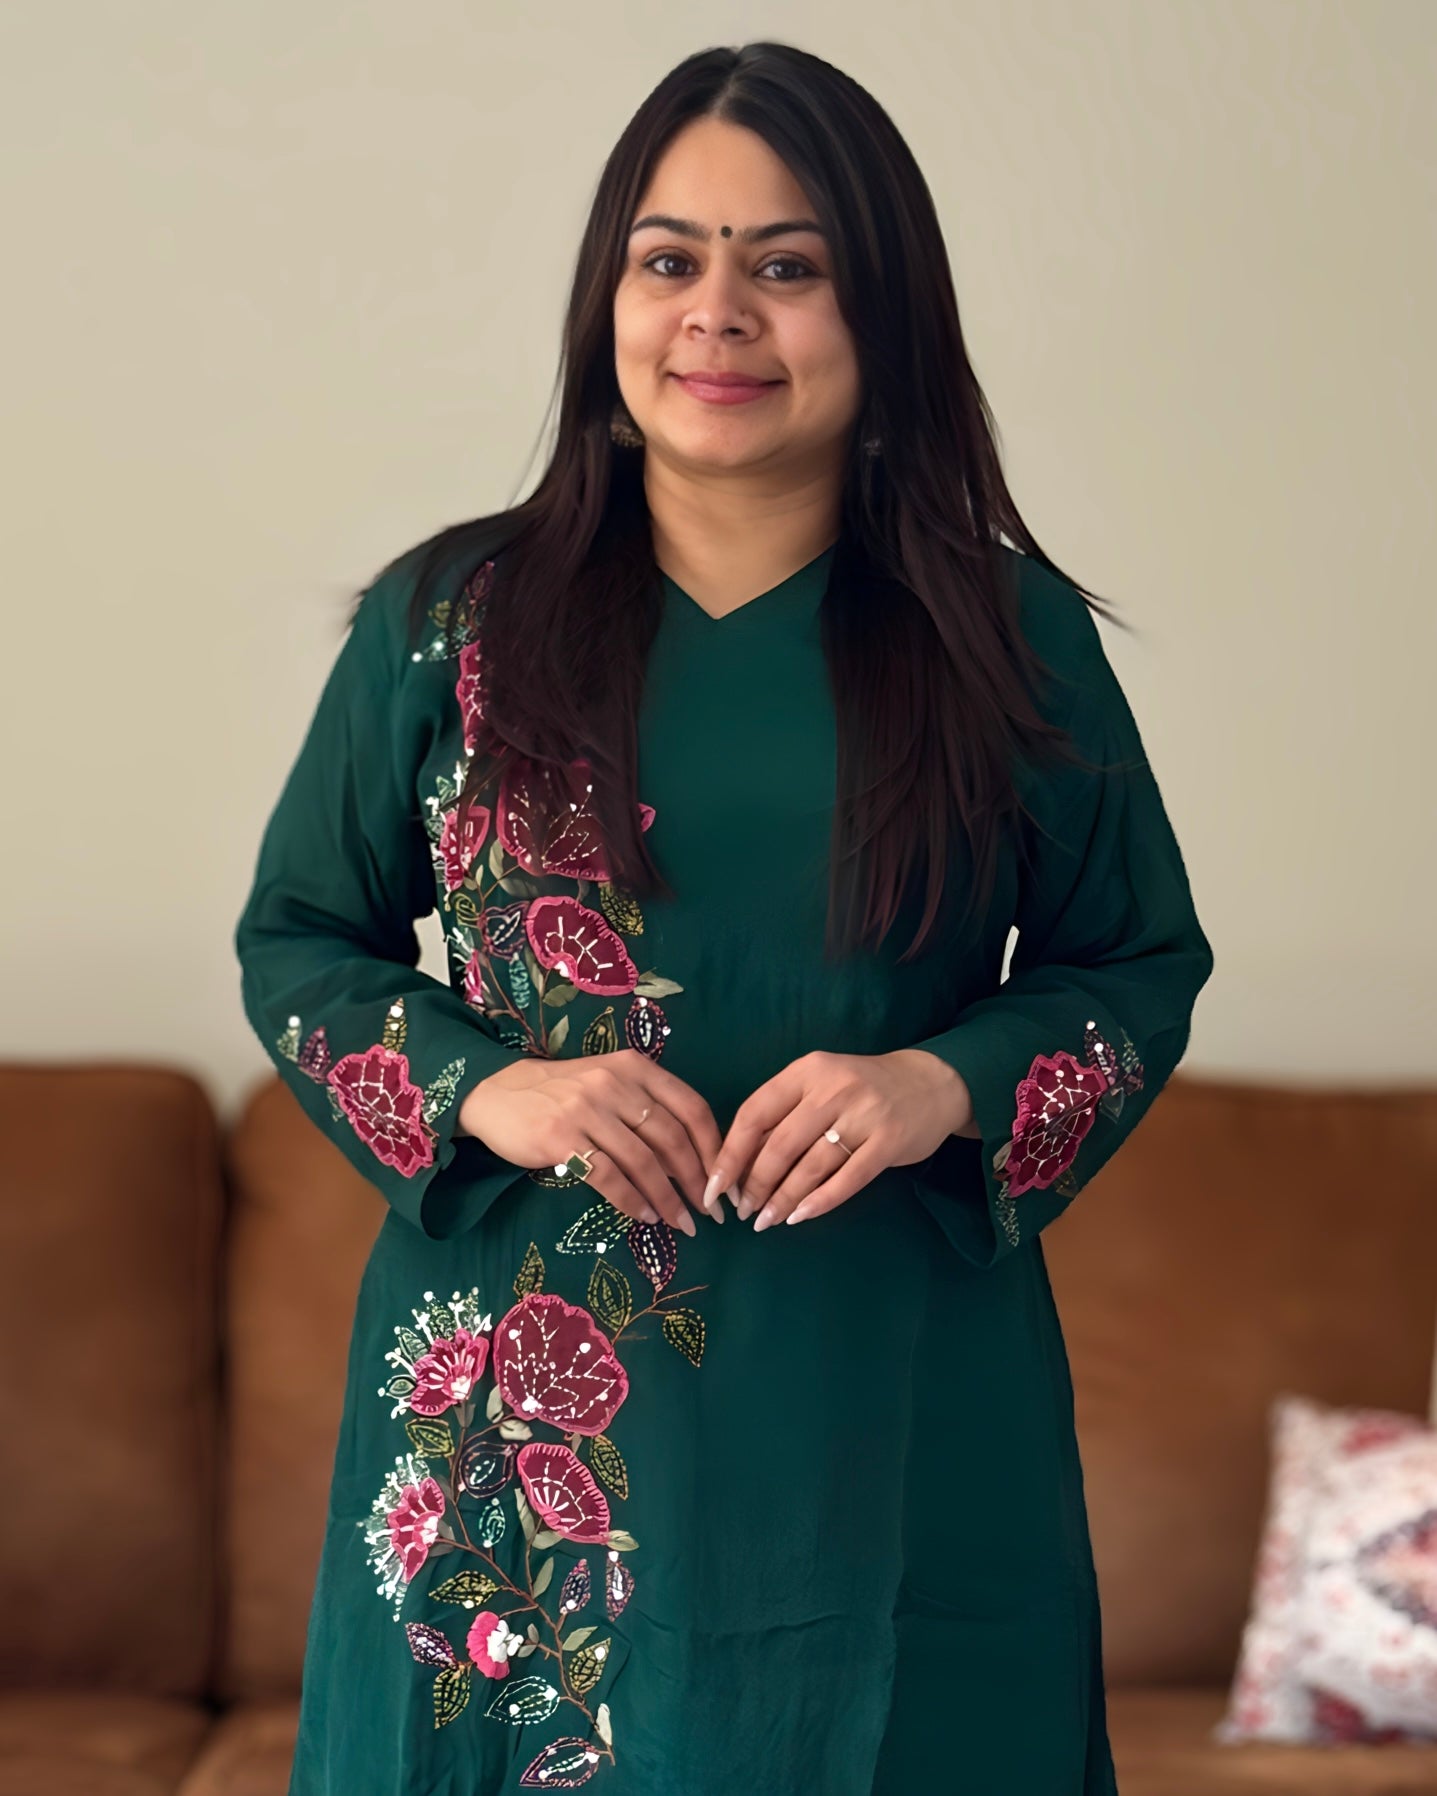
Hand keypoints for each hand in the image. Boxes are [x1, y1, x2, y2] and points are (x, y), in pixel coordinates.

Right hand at [457, 1049, 728, 1236]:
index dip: (713, 1148)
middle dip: (697, 1180)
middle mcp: (616, 1083)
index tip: (723, 1182)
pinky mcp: (560, 1137)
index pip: (691, 1108)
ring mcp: (587, 1109)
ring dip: (667, 1198)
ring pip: (643, 1161)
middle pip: (672, 1138)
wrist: (497, 1092)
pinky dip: (632, 1201)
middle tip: (710, 1213)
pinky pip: (608, 1176)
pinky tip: (644, 1216)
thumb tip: (691, 1162)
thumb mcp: (611, 1085)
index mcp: (637, 1068)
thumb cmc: (563, 1093)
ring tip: (681, 1223)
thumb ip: (648, 1111)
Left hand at [710, 1048, 974, 1231]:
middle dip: (756, 1183)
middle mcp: (833, 1088)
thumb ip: (785, 1115)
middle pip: (780, 1144)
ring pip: (810, 1165)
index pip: (755, 1113)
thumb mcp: (820, 1086)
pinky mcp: (889, 1141)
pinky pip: (847, 1180)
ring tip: (766, 1220)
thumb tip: (740, 1165)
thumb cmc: (862, 1089)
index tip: (715, 1186)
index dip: (731, 1153)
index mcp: (807, 1071)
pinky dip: (820, 1202)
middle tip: (744, 1211)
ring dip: (783, 1198)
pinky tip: (800, 1216)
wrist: (931, 1083)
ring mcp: (864, 1114)